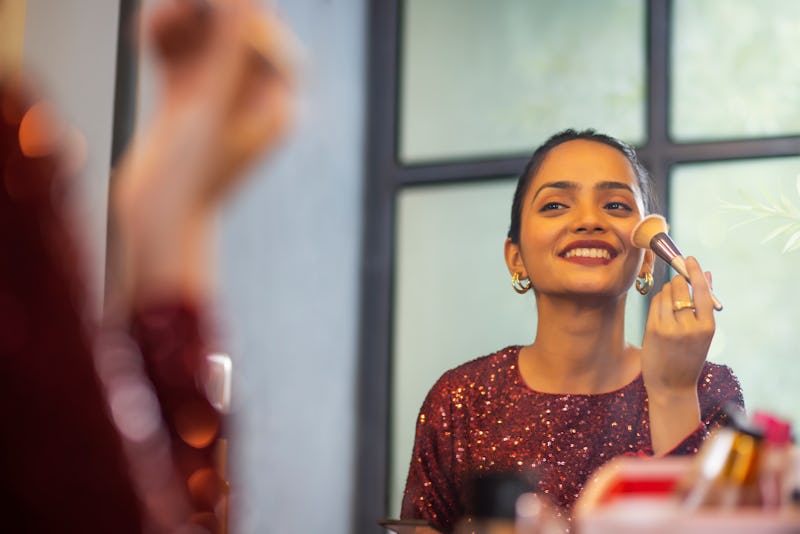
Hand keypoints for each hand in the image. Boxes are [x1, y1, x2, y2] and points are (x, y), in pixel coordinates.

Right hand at [118, 0, 296, 216]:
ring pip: (204, 45)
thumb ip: (230, 54)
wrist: (158, 219)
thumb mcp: (213, 109)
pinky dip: (163, 43)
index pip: (276, 49)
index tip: (218, 7)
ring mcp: (218, 103)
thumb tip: (248, 4)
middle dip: (210, 18)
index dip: (250, 20)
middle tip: (184, 6)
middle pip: (238, 39)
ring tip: (156, 24)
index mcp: (276, 109)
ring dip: (182, 26)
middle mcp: (252, 104)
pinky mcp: (186, 104)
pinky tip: (145, 37)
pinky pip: (179, 59)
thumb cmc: (193, 173)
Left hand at [640, 256, 715, 452]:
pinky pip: (654, 305)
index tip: (689, 258)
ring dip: (665, 293)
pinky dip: (656, 303)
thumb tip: (707, 274)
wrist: (673, 387)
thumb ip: (704, 304)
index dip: (694, 272)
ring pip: (664, 294)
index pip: (701, 291)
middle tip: (676, 288)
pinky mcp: (654, 330)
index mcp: (707, 327)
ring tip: (669, 308)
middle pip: (679, 288)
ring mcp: (670, 328)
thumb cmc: (689, 357)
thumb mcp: (703, 333)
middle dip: (676, 284)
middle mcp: (689, 326)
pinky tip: (660, 312)